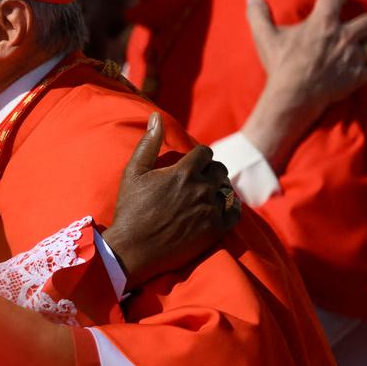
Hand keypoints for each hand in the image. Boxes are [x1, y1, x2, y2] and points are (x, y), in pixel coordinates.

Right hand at [103, 113, 240, 287]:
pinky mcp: (216, 229)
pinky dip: (230, 207)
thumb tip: (156, 116)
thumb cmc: (130, 209)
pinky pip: (235, 211)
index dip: (198, 157)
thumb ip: (149, 142)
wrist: (134, 249)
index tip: (191, 165)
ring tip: (206, 195)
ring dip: (219, 188)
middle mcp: (201, 188)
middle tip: (198, 180)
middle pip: (219, 170)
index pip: (205, 153)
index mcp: (183, 172)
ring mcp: (211, 209)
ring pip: (227, 189)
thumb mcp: (133, 172)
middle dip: (210, 171)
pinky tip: (220, 208)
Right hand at [242, 0, 366, 169]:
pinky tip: (363, 70)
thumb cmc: (280, 65)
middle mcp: (343, 36)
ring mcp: (353, 57)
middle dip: (362, 24)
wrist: (293, 96)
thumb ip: (259, 15)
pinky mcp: (358, 76)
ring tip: (359, 50)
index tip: (330, 2)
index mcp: (323, 22)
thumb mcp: (265, 37)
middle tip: (352, 30)